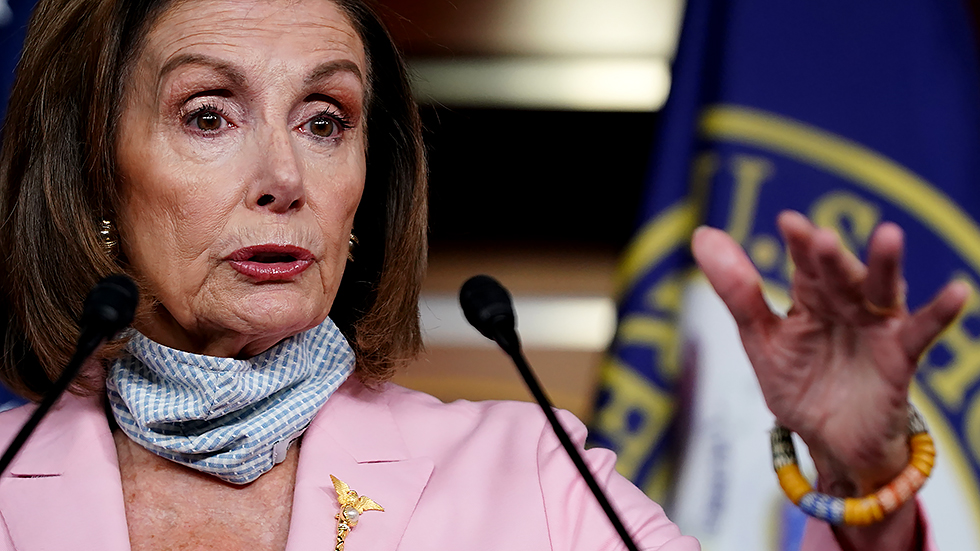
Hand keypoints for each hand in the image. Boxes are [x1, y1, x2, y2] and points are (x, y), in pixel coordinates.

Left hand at [691, 211, 966, 494]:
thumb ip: (738, 292)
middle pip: (839, 277)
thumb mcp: (762, 340)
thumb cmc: (800, 386)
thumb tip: (702, 234)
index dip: (799, 244)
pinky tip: (956, 292)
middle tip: (820, 238)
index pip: (804, 265)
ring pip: (881, 292)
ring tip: (888, 236)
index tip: (788, 222)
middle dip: (830, 259)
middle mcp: (846, 306)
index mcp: (811, 299)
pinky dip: (939, 313)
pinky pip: (920, 333)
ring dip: (885, 267)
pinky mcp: (899, 360)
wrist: (828, 444)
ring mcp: (875, 330)